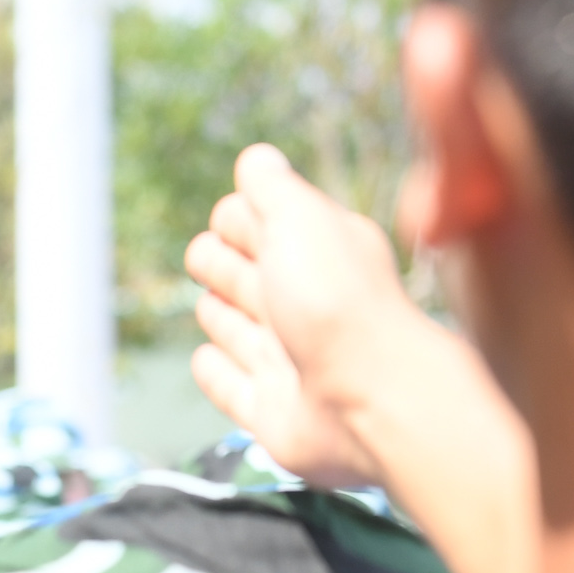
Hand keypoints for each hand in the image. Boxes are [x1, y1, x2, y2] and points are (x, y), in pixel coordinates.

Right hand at [185, 143, 421, 486]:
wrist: (366, 401)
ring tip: (214, 304)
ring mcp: (288, 362)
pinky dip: (216, 372)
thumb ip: (273, 187)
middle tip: (206, 258)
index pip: (264, 226)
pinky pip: (230, 386)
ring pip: (238, 330)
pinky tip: (209, 357)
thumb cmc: (335, 302)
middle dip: (221, 263)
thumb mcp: (301, 219)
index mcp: (321, 254)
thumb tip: (256, 160)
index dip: (238, 218)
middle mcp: (306, 306)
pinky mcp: (271, 412)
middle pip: (246, 276)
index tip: (228, 220)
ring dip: (219, 314)